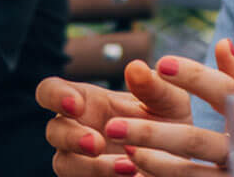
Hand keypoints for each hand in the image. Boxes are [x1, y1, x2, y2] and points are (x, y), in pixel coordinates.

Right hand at [36, 59, 192, 176]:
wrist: (183, 160)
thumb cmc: (170, 122)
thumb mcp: (170, 102)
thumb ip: (153, 87)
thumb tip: (135, 67)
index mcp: (87, 100)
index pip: (50, 91)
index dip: (55, 96)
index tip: (76, 105)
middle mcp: (77, 129)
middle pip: (52, 131)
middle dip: (71, 137)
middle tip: (97, 143)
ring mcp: (80, 159)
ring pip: (64, 164)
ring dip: (91, 167)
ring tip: (128, 167)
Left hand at [107, 39, 233, 175]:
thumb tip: (221, 44)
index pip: (226, 93)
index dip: (194, 78)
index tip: (160, 64)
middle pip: (197, 141)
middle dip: (152, 131)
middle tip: (113, 124)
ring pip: (190, 174)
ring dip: (152, 162)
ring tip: (122, 147)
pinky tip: (139, 170)